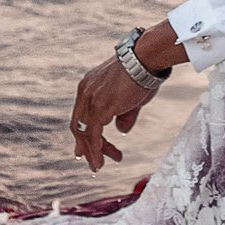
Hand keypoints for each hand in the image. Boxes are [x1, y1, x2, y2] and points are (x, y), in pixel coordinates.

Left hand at [69, 53, 156, 171]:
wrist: (146, 58)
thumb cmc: (143, 72)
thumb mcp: (130, 98)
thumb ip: (124, 115)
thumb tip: (121, 130)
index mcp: (89, 86)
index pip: (81, 115)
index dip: (84, 134)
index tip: (87, 149)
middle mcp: (85, 92)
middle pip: (78, 125)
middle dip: (86, 146)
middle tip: (94, 162)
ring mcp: (91, 99)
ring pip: (83, 133)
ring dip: (92, 152)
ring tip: (99, 166)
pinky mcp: (99, 107)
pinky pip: (92, 134)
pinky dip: (94, 150)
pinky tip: (99, 162)